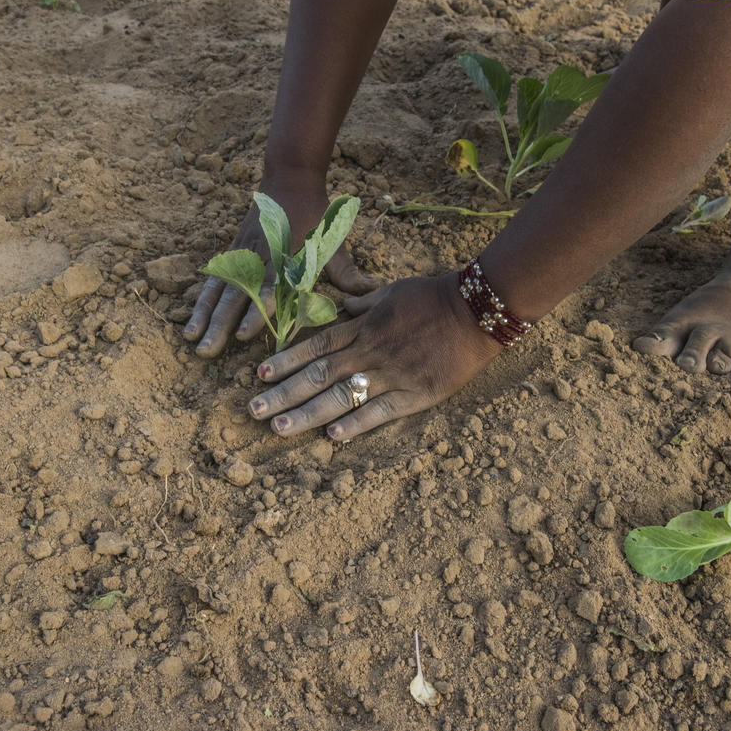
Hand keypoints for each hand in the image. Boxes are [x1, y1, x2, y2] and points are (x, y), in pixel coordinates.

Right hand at [183, 183, 378, 357]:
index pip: (271, 288)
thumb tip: (373, 293)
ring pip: (220, 290)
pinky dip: (201, 302)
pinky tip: (190, 323)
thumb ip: (348, 274)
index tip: (246, 335)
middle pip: (237, 295)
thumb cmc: (317, 217)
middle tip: (209, 352)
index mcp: (288, 258)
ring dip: (205, 317)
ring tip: (193, 342)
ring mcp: (243, 255)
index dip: (259, 312)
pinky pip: (213, 281)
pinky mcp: (232, 254)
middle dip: (222, 324)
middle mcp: (261, 258)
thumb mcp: (335, 243)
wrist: (289, 179)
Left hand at [247, 272, 503, 439]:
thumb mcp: (390, 292)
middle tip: (254, 410)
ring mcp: (392, 375)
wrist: (477, 309)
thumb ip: (361, 306)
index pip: (316, 346)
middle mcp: (370, 352)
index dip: (286, 360)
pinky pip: (381, 412)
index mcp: (363, 328)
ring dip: (307, 414)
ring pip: (341, 397)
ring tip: (279, 429)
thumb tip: (339, 308)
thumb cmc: (432, 296)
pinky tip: (332, 438)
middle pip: (318, 375)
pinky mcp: (417, 394)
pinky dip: (356, 425)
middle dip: (283, 393)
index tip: (260, 375)